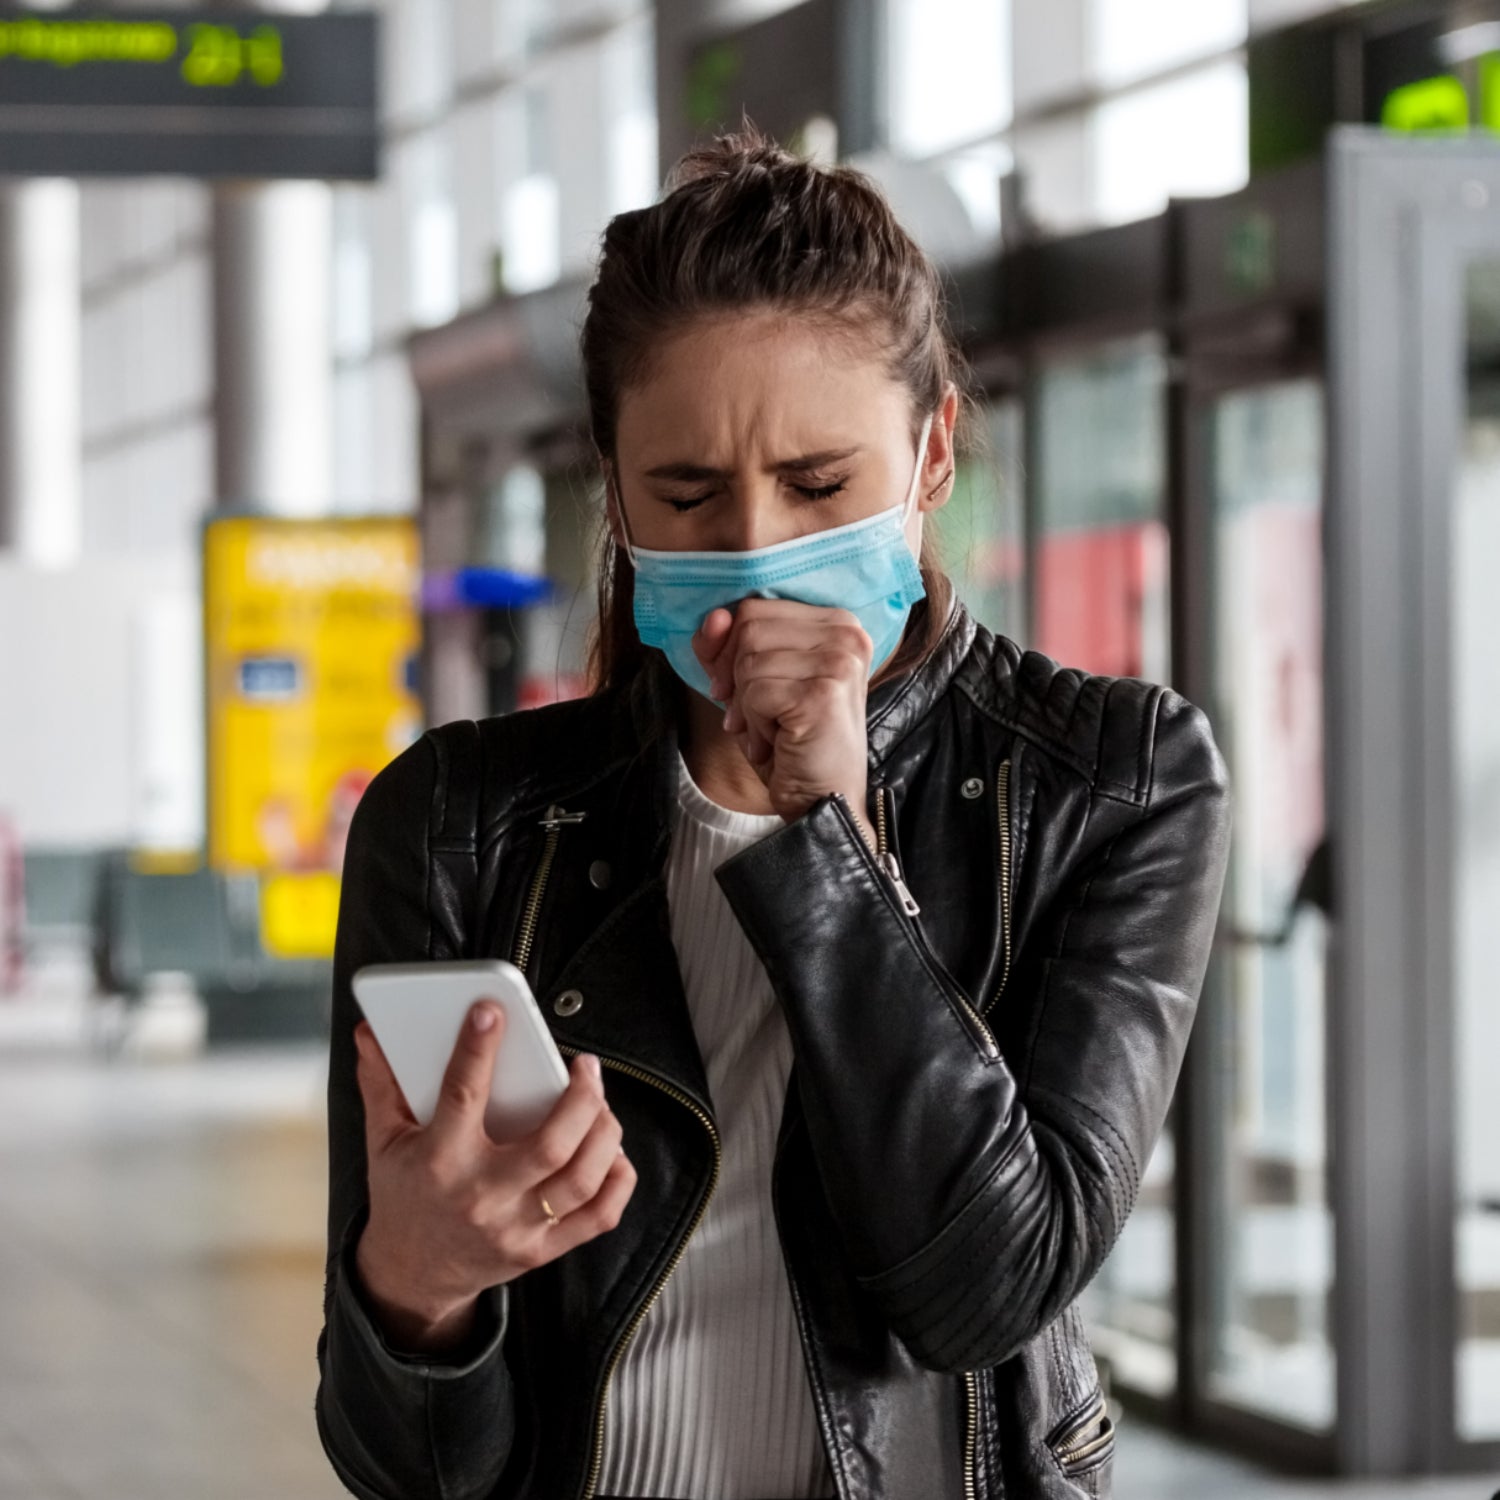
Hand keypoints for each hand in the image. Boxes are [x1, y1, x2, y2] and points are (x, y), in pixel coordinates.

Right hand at [351, 1002, 636, 1354]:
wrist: (410, 1275)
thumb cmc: (403, 1196)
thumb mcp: (382, 1141)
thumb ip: (381, 1084)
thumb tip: (370, 1032)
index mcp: (440, 1161)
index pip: (462, 1095)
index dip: (477, 1049)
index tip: (492, 1011)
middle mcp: (483, 1196)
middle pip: (550, 1144)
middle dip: (581, 1097)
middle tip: (585, 1065)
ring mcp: (516, 1228)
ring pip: (582, 1178)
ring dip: (604, 1132)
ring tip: (600, 1102)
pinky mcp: (541, 1250)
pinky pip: (598, 1217)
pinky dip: (617, 1180)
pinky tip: (612, 1151)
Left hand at [691, 598, 875, 845]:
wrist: (823, 801)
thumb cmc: (791, 743)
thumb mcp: (752, 685)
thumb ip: (728, 647)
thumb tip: (713, 616)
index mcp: (837, 622)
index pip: (755, 608)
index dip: (730, 650)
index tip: (737, 691)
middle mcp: (846, 634)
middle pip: (749, 628)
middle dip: (736, 678)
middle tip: (752, 716)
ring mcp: (839, 661)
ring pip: (749, 661)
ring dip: (747, 707)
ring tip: (771, 732)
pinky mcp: (823, 693)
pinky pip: (755, 693)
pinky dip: (754, 725)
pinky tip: (776, 743)